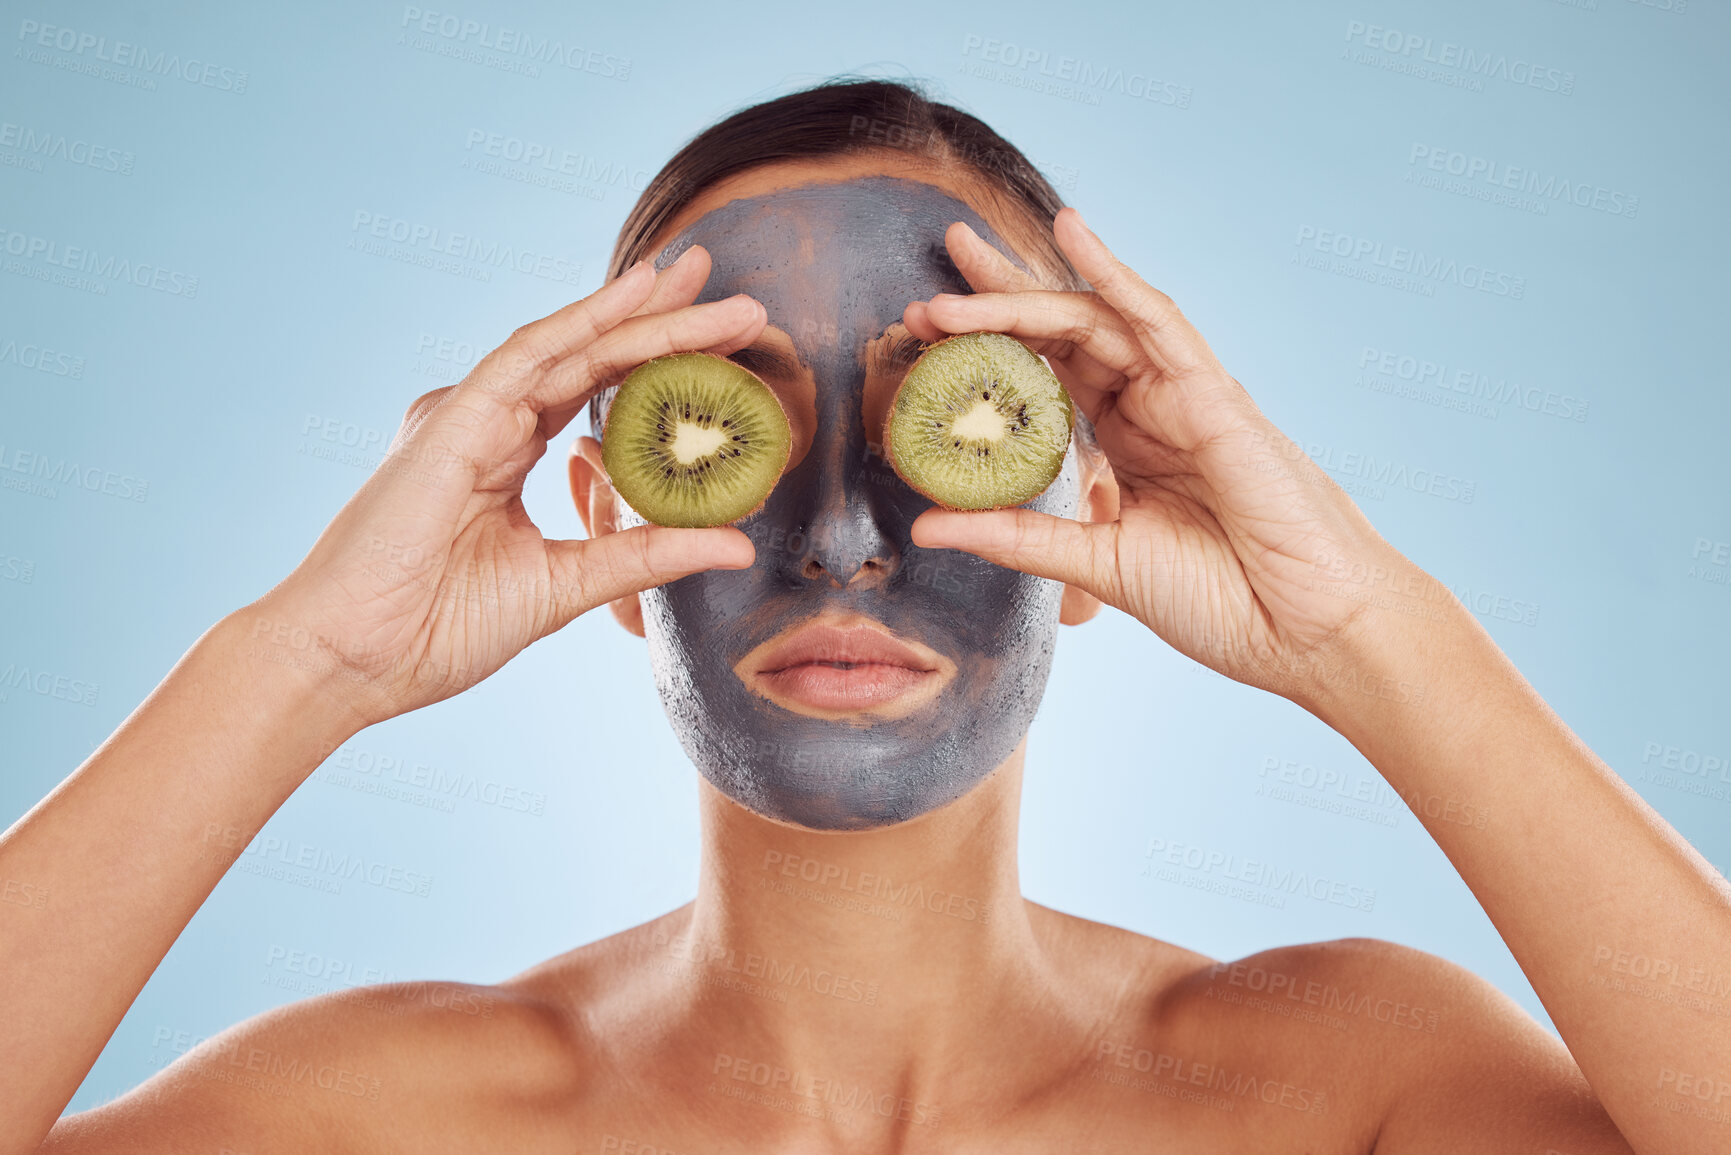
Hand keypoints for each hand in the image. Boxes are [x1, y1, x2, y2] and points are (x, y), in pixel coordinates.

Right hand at [253, 247, 764, 726]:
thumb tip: (738, 545)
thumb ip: (645, 556)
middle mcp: (489, 424)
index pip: (598, 396)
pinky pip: (529, 355)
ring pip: (574, 348)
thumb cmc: (434, 630)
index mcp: (505, 458)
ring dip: (645, 314)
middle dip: (667, 321)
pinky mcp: (453, 419)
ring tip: (709, 280)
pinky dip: (586, 320)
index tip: (730, 347)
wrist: (352, 661)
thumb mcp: (567, 587)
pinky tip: (638, 291)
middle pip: (594, 358)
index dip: (662, 366)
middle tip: (740, 299)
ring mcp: (469, 416)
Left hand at [902, 210, 1428, 700]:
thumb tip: (926, 525)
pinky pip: (1158, 321)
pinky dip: (1113, 273)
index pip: (1043, 379)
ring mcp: (1182, 396)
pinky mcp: (1213, 395)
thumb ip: (1018, 538)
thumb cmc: (1223, 603)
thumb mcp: (1097, 565)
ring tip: (958, 262)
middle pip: (1059, 335)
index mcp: (1125, 448)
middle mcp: (1149, 410)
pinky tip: (1070, 230)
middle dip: (992, 301)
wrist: (1308, 633)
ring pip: (1092, 320)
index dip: (984, 351)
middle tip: (927, 282)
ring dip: (1023, 292)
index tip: (921, 336)